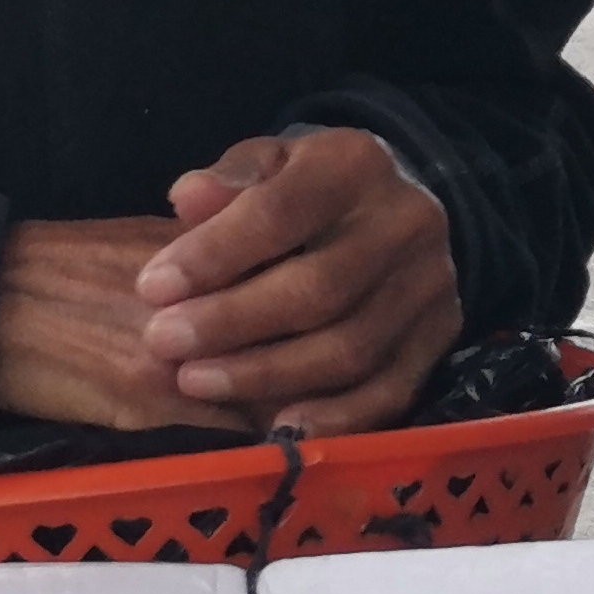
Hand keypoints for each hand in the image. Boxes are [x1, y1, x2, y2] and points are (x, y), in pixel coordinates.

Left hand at [0, 129, 468, 434]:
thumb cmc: (305, 192)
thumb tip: (188, 198)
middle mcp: (409, 222)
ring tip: (197, 380)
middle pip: (319, 289)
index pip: (280, 213)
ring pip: (350, 348)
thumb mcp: (266, 166)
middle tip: (165, 343)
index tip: (152, 288)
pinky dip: (334, 417)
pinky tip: (277, 428)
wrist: (389, 210)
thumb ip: (228, 181)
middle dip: (233, 322)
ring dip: (266, 373)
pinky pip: (390, 391)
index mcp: (357, 164)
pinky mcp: (442, 337)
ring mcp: (432, 285)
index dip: (213, 255)